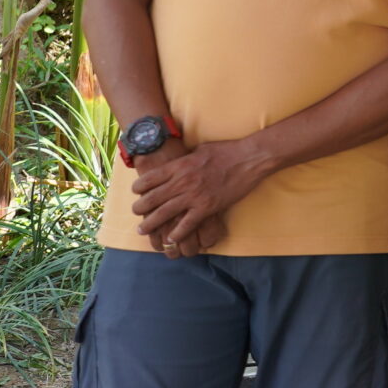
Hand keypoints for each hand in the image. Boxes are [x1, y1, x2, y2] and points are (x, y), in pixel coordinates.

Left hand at [130, 138, 273, 253]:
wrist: (250, 157)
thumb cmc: (227, 150)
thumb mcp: (199, 149)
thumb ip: (185, 158)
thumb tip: (176, 161)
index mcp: (179, 166)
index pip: (149, 180)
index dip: (138, 188)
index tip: (136, 193)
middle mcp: (182, 182)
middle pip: (151, 199)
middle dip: (139, 208)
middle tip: (136, 213)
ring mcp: (194, 195)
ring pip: (164, 213)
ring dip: (150, 224)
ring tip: (142, 229)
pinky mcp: (208, 207)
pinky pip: (187, 224)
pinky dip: (177, 233)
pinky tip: (171, 238)